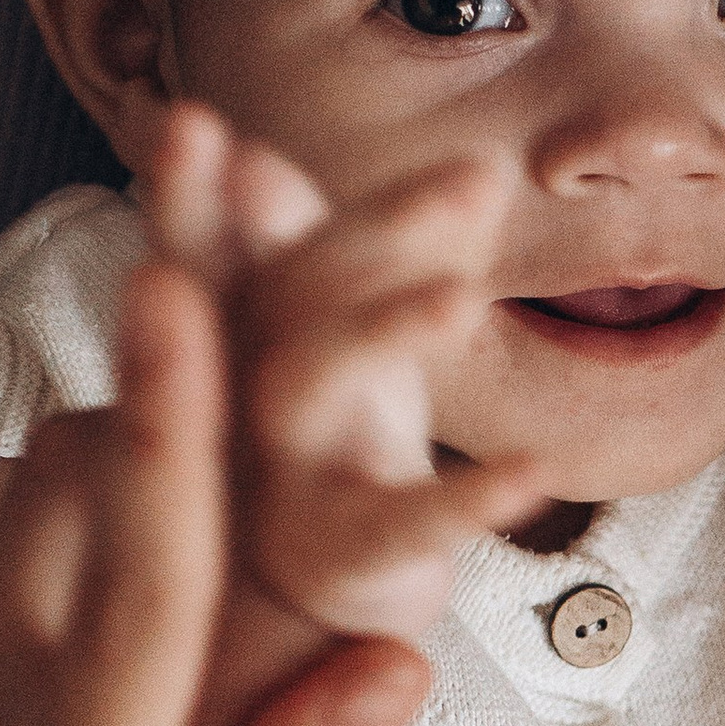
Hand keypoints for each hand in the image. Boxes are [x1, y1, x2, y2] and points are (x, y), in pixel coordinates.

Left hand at [0, 250, 425, 725]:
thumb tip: (384, 654)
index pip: (135, 587)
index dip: (169, 419)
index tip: (179, 272)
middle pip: (68, 514)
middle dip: (163, 366)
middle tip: (246, 230)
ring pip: (11, 544)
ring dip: (114, 435)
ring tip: (215, 321)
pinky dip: (59, 535)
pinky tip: (131, 501)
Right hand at [147, 102, 546, 642]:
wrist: (312, 600)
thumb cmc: (314, 444)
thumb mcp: (306, 337)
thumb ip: (290, 249)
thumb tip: (258, 159)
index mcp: (234, 329)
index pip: (212, 242)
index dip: (191, 191)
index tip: (192, 125)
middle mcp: (240, 393)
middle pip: (284, 293)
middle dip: (355, 228)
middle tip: (459, 175)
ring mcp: (285, 475)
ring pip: (308, 385)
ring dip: (381, 328)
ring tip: (460, 297)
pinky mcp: (342, 556)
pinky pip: (406, 520)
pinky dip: (469, 499)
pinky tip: (534, 473)